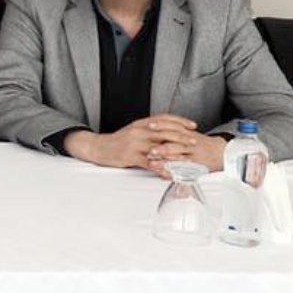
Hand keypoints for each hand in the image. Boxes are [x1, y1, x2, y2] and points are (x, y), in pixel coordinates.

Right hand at [65, 115, 210, 176]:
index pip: (164, 118)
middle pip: (164, 132)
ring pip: (158, 148)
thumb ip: (149, 131)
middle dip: (182, 137)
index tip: (193, 125)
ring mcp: (134, 143)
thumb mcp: (134, 131)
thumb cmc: (118, 141)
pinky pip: (149, 163)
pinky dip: (161, 169)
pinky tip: (169, 173)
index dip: (180, 121)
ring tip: (186, 159)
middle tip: (194, 142)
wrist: (98, 147)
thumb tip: (167, 133)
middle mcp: (139, 131)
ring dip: (174, 154)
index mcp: (141, 123)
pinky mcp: (130, 156)